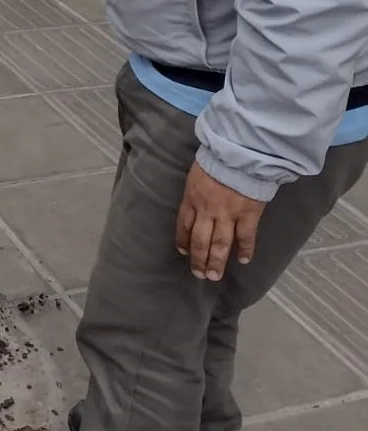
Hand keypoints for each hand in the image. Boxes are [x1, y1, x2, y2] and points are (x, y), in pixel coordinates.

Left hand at [175, 163, 266, 280]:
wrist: (239, 154)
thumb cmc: (216, 159)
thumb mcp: (196, 174)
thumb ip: (195, 191)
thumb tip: (196, 200)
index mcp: (192, 199)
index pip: (184, 225)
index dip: (183, 240)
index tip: (184, 252)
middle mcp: (207, 211)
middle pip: (200, 240)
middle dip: (199, 259)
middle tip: (200, 274)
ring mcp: (228, 215)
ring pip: (220, 244)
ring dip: (217, 261)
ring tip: (215, 276)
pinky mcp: (248, 215)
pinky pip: (246, 237)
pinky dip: (245, 250)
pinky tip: (244, 260)